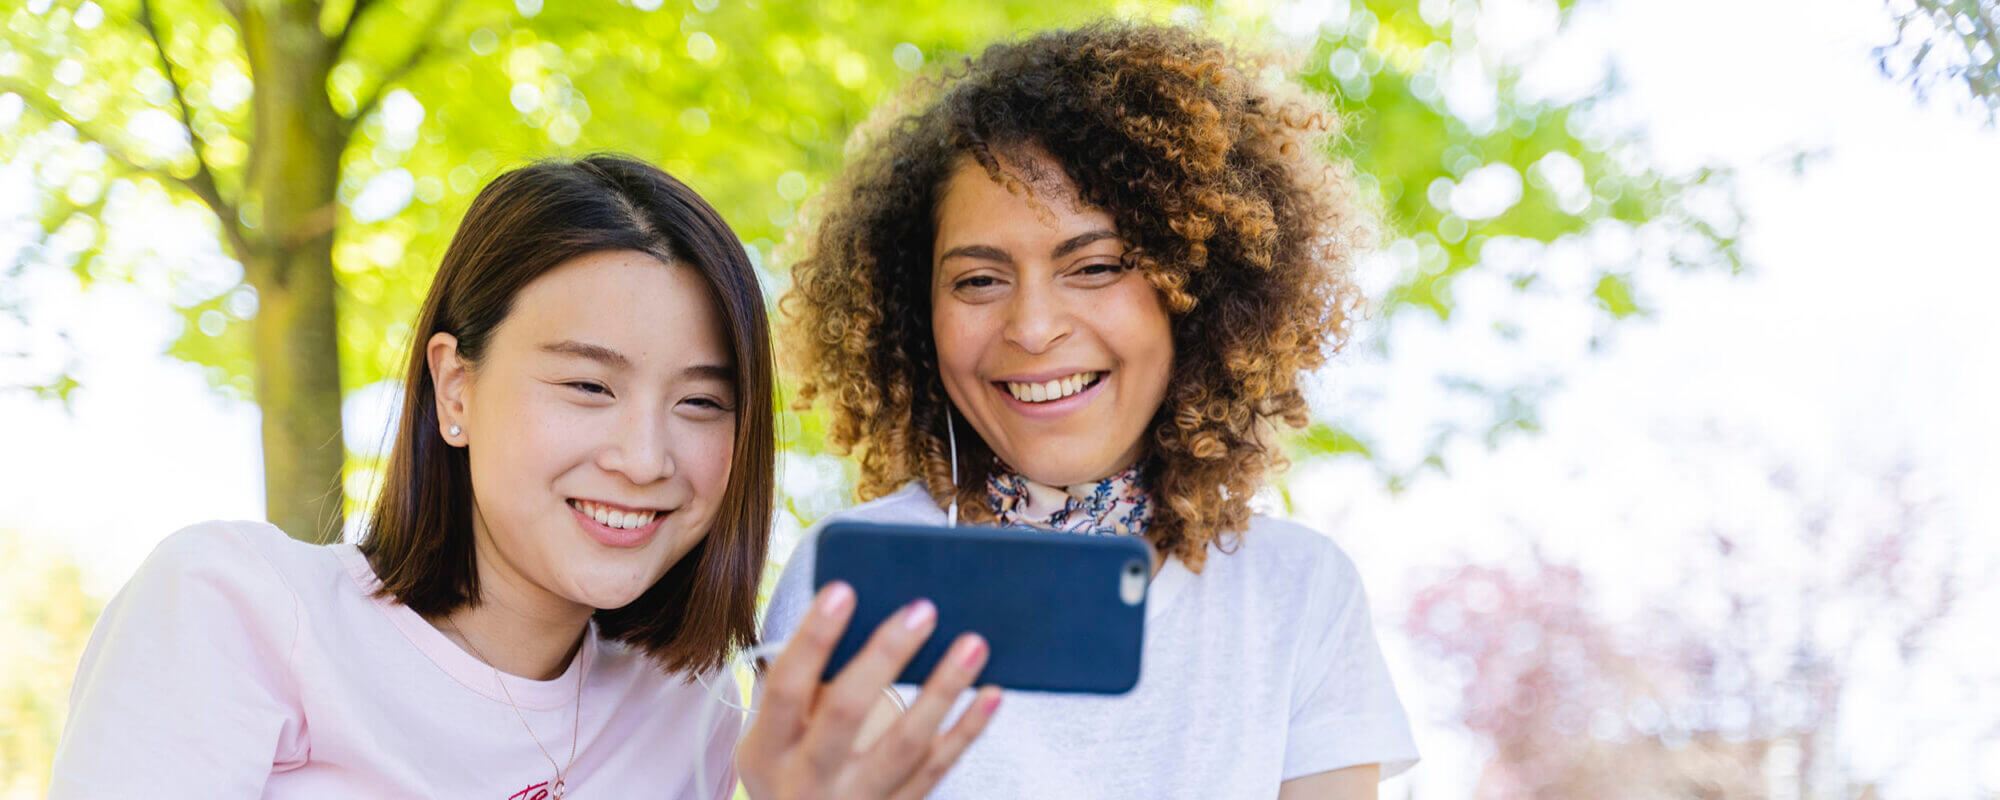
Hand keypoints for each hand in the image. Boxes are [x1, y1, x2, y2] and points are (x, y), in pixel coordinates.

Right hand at [737, 581, 1001, 799]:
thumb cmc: (791, 767)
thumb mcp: (775, 739)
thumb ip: (807, 690)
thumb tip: (865, 614)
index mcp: (770, 750)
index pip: (788, 688)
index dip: (813, 638)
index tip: (843, 589)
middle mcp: (808, 781)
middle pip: (846, 712)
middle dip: (885, 656)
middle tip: (923, 609)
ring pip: (905, 744)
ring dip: (942, 689)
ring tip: (973, 643)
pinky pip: (937, 770)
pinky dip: (968, 730)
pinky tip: (991, 693)